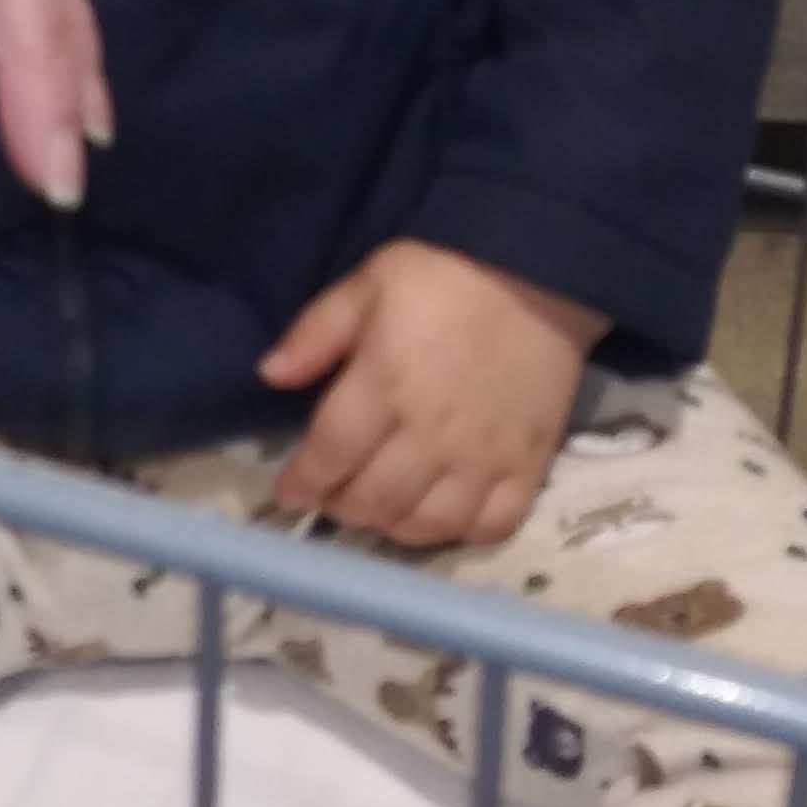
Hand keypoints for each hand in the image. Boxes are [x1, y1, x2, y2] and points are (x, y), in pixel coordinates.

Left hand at [260, 241, 602, 549]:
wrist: (538, 273)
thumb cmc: (443, 276)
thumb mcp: (367, 283)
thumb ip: (315, 333)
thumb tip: (268, 375)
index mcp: (384, 384)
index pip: (330, 455)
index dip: (303, 482)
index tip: (289, 492)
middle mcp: (431, 433)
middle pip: (373, 499)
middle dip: (340, 506)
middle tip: (333, 495)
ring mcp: (483, 458)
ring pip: (426, 524)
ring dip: (391, 526)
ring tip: (380, 507)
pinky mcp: (528, 466)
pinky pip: (491, 526)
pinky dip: (459, 533)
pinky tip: (441, 514)